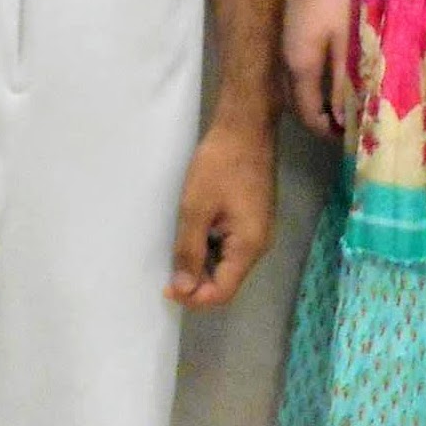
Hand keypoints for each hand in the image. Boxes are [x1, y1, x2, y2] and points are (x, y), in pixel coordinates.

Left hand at [166, 118, 275, 310]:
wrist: (246, 127)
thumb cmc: (219, 164)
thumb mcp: (195, 208)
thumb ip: (189, 250)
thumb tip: (183, 289)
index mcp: (249, 246)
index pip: (222, 292)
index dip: (194, 297)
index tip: (167, 288)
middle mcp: (259, 245)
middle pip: (226, 281)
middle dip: (196, 283)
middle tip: (167, 272)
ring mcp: (258, 232)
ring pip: (227, 264)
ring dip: (201, 265)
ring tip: (176, 252)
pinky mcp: (253, 220)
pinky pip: (231, 247)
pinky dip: (210, 249)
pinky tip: (192, 236)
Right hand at [283, 0, 353, 139]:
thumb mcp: (347, 39)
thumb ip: (345, 79)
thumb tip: (344, 117)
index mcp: (300, 65)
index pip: (308, 114)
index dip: (326, 131)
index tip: (348, 137)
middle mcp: (281, 63)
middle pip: (294, 107)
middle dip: (317, 121)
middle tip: (344, 126)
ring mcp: (276, 50)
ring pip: (288, 92)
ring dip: (309, 105)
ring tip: (336, 108)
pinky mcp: (280, 38)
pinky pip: (288, 75)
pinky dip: (303, 88)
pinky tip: (322, 84)